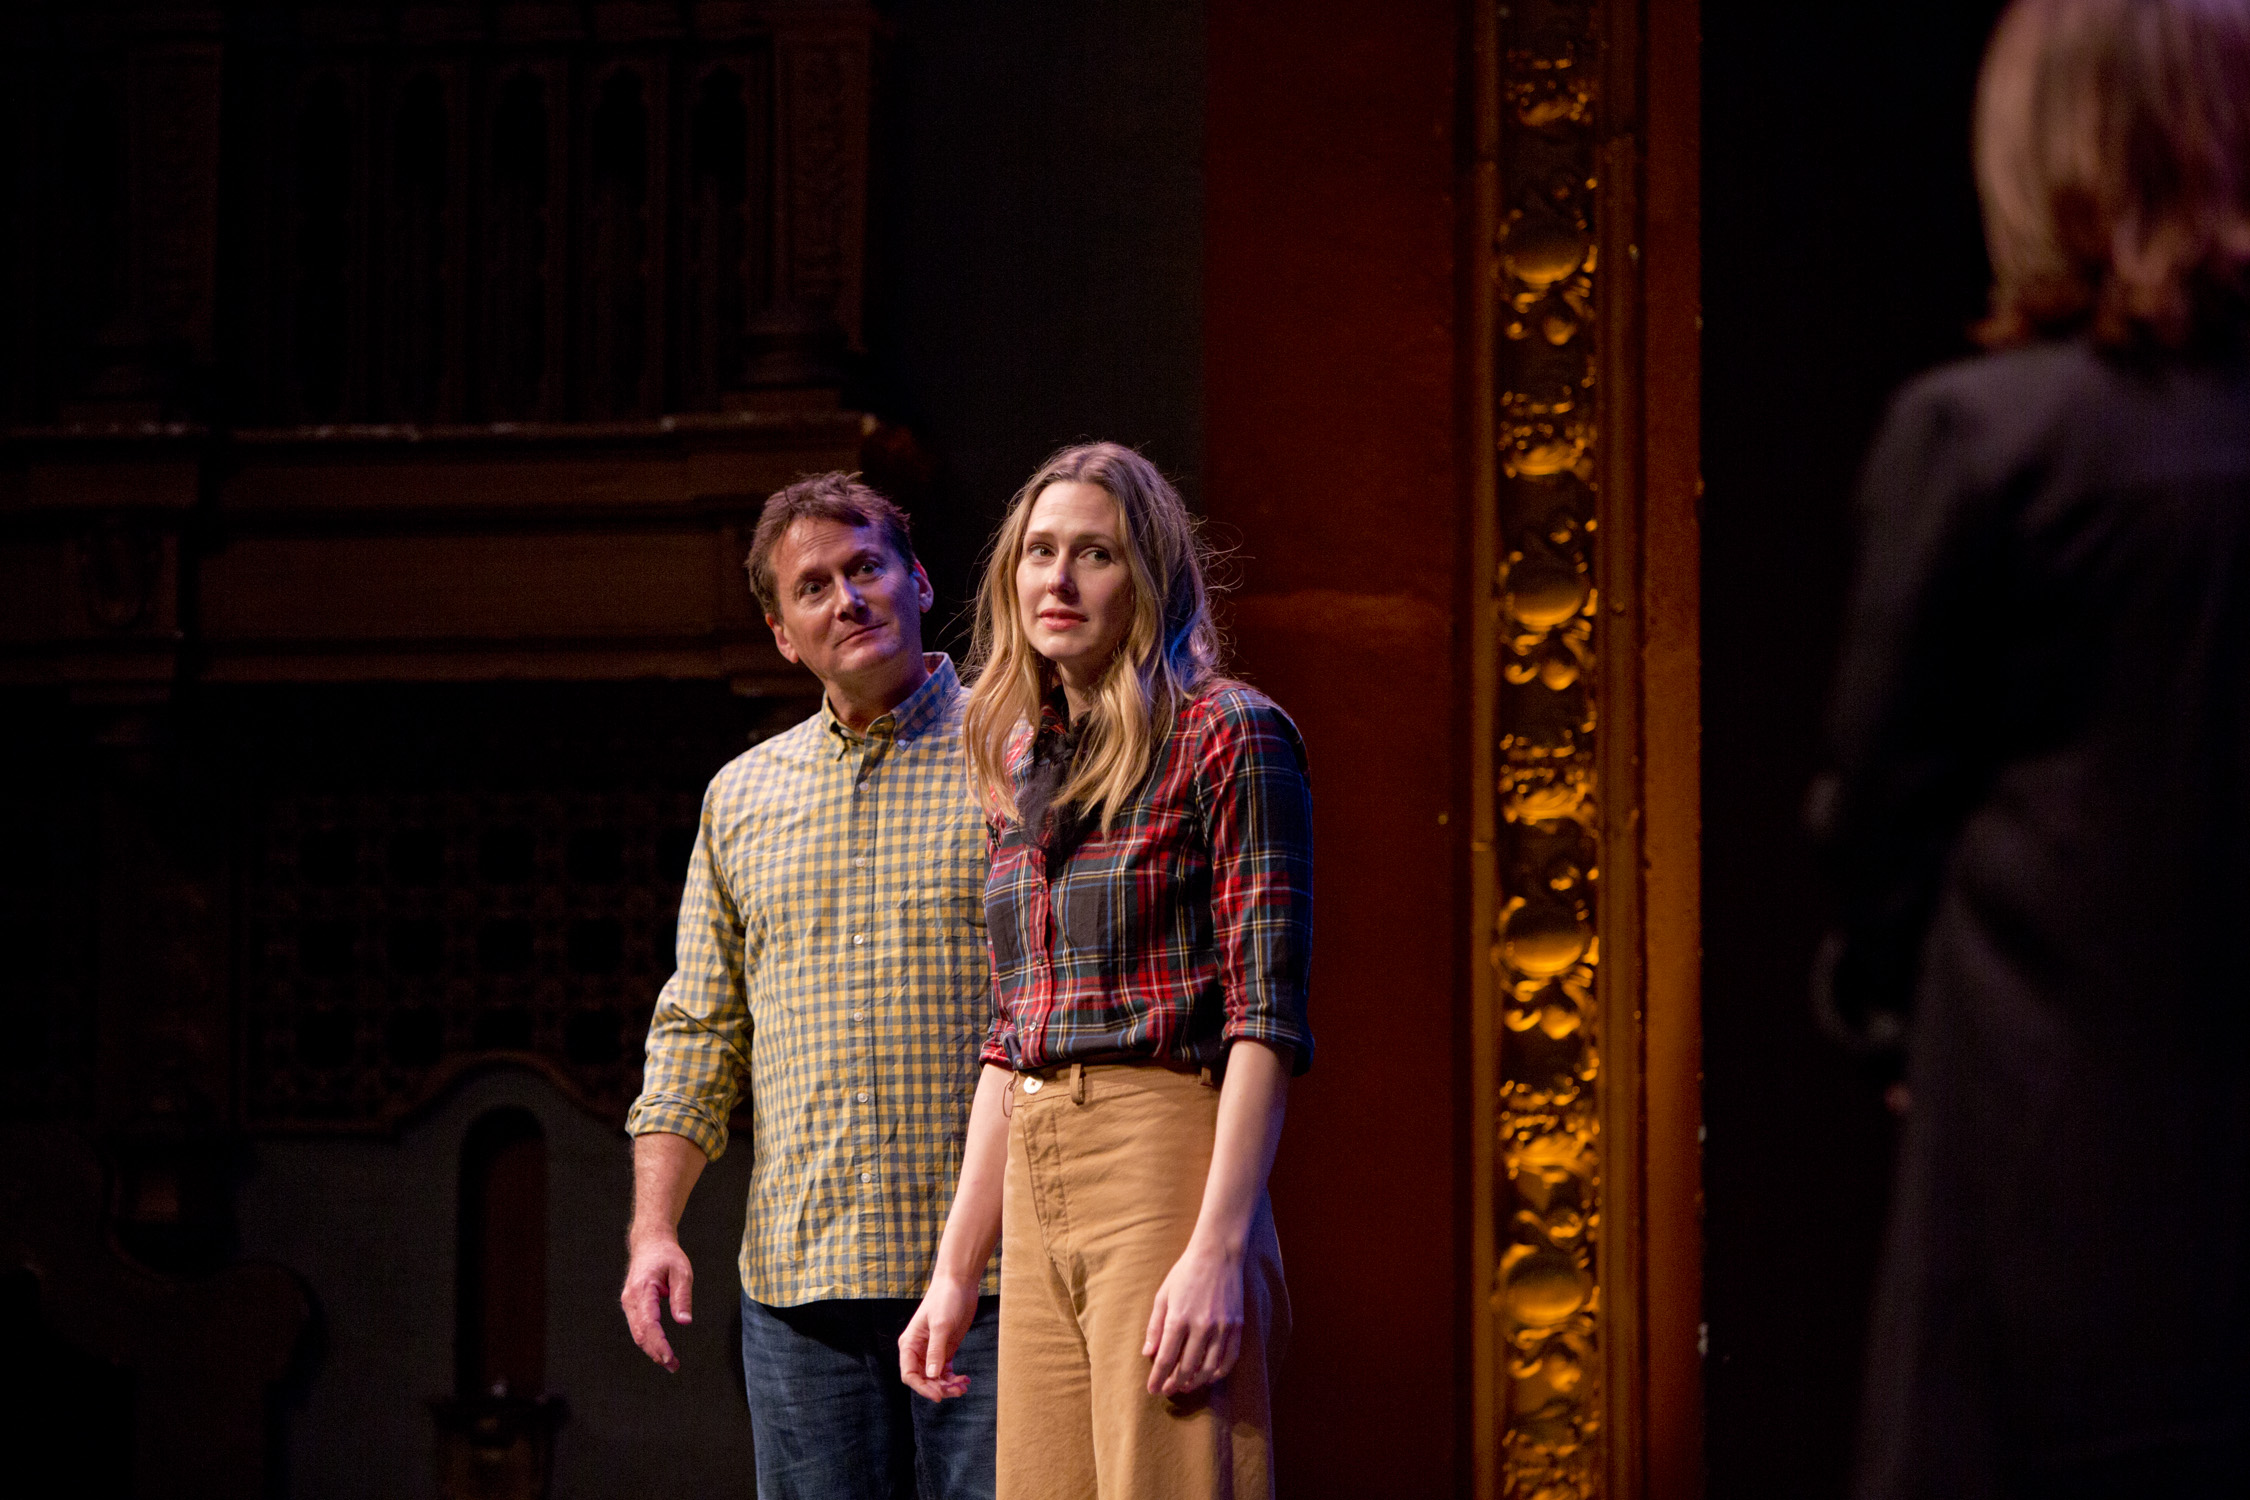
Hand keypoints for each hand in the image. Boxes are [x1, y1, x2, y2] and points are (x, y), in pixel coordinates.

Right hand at [620, 1232, 694, 1371]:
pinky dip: (649, 1340)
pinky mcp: (631, 1305)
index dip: (658, 1344)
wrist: (650, 1243)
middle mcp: (631, 1299)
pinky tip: (660, 1349)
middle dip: (656, 1353)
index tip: (670, 1359)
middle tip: (674, 1366)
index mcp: (642, 1290)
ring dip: (652, 1349)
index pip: (649, 1324)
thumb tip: (685, 1322)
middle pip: (640, 1334)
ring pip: (637, 1333)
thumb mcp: (682, 1271)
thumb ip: (682, 1296)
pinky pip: (638, 1327)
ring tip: (670, 1362)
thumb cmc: (667, 1256)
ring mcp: (628, 1303)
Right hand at [899, 1274, 980, 1399]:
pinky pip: (946, 1371)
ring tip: (963, 1387)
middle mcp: (918, 1350)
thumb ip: (936, 1350)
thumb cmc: (945, 1299)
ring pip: (935, 1378)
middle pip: (923, 1379)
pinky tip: (965, 1380)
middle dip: (938, 1388)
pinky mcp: (946, 1349)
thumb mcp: (941, 1325)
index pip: (909, 1374)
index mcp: (910, 1344)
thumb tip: (931, 1376)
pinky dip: (954, 1378)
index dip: (922, 1388)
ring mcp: (932, 1351)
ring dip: (948, 1386)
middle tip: (955, 1391)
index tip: (938, 1395)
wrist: (959, 1283)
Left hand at [1142, 1237, 1243, 1395]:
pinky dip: (1219, 1373)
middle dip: (1174, 1384)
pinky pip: (1229, 1358)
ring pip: (1209, 1368)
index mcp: (1179, 1318)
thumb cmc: (1186, 1273)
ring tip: (1186, 1386)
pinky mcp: (1237, 1326)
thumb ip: (1155, 1326)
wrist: (1218, 1254)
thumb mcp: (1163, 1295)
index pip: (1166, 1359)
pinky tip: (1209, 1377)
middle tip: (1167, 1391)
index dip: (1158, 1378)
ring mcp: (1222, 1327)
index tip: (1152, 1390)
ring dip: (1196, 1382)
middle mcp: (1201, 1326)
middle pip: (1187, 1368)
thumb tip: (1148, 1353)